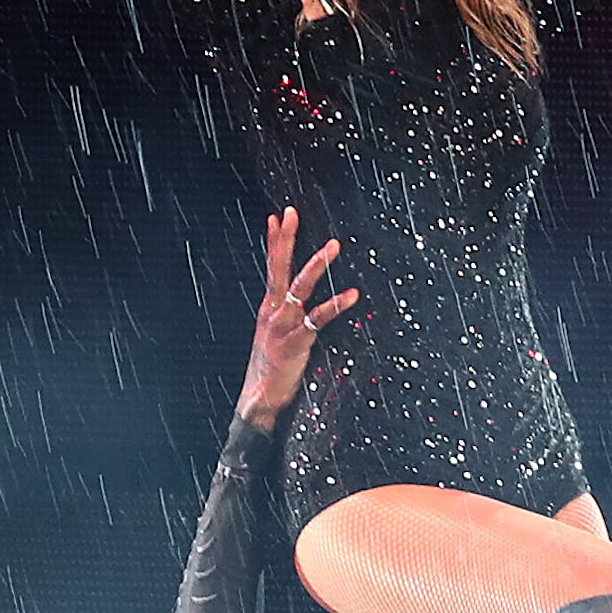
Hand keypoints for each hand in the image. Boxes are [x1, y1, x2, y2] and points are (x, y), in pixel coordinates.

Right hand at [235, 206, 359, 433]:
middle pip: (278, 267)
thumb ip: (286, 315)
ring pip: (300, 287)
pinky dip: (336, 305)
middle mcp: (273, 311)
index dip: (274, 241)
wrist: (258, 400)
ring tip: (334, 245)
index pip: (271, 266)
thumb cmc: (270, 368)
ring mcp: (283, 324)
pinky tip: (353, 294)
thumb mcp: (274, 333)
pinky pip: (319, 318)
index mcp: (269, 307)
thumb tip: (298, 300)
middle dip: (285, 239)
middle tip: (291, 213)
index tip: (277, 216)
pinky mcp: (296, 341)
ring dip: (317, 264)